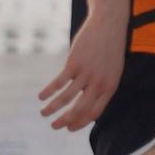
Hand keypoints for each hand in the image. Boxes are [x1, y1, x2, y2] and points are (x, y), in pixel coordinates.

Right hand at [39, 15, 125, 130]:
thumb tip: (87, 102)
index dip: (80, 123)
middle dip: (65, 120)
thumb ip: (102, 86)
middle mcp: (99, 82)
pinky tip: (41, 96)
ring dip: (52, 108)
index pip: (94, 112)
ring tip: (43, 113)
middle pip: (79, 109)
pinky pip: (59, 82)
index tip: (69, 128)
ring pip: (66, 97)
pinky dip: (48, 91)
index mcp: (110, 86)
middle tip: (55, 126)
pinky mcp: (75, 63)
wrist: (110, 25)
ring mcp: (87, 73)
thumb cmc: (111, 49)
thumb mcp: (113, 70)